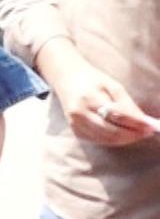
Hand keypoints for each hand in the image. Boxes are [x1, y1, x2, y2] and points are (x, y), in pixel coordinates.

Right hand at [40, 43, 154, 147]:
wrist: (66, 78)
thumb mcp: (112, 85)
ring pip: (106, 139)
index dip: (136, 124)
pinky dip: (113, 140)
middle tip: (146, 133)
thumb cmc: (92, 80)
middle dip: (133, 135)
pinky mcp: (74, 129)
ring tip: (137, 134)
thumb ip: (127, 104)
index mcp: (89, 98)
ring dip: (125, 139)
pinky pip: (98, 140)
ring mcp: (75, 123)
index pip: (117, 116)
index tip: (151, 128)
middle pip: (112, 132)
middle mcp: (80, 112)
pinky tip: (121, 134)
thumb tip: (145, 122)